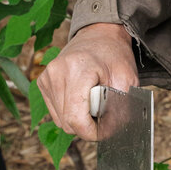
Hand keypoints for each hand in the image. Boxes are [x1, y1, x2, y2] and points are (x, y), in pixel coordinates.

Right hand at [37, 23, 138, 140]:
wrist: (100, 36)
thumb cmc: (115, 57)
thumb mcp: (127, 80)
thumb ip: (121, 107)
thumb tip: (113, 131)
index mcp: (77, 70)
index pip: (76, 118)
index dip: (92, 133)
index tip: (106, 131)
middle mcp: (56, 74)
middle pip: (67, 123)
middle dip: (88, 127)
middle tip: (105, 116)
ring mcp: (46, 78)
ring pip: (61, 121)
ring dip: (79, 120)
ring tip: (94, 105)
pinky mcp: (43, 83)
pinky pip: (56, 113)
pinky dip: (71, 113)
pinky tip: (83, 101)